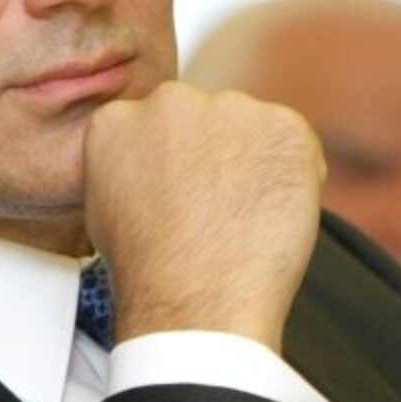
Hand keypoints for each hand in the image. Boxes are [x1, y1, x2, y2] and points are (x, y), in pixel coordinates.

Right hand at [81, 81, 325, 352]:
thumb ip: (129, 165)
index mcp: (120, 119)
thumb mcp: (106, 208)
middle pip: (206, 119)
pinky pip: (293, 144)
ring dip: (255, 162)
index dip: (179, 163)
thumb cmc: (152, 271)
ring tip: (244, 219)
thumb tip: (156, 161)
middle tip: (219, 208)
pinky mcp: (284, 125)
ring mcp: (230, 108)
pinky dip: (294, 174)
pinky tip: (272, 214)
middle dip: (217, 154)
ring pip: (251, 129)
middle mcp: (172, 101)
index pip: (158, 125)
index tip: (185, 193)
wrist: (199, 301)